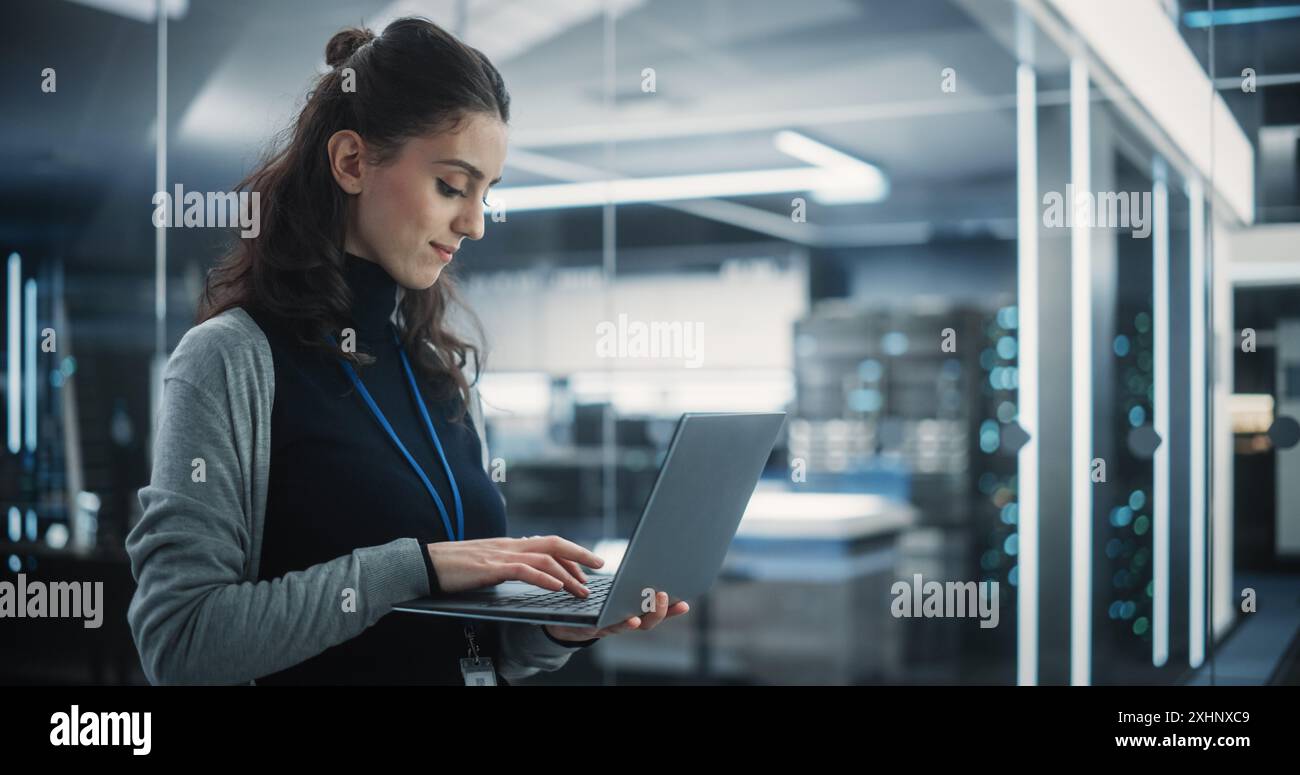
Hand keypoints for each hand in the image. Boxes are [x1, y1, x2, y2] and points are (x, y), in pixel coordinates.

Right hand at [425, 535, 602, 595]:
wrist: (427, 564)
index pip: (548, 544)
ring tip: (582, 589)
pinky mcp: (492, 567)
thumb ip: (507, 564)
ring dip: (567, 574)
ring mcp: (502, 555)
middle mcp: (510, 546)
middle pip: (554, 544)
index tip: (588, 566)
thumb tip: (525, 569)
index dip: (571, 553)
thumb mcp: (487, 564)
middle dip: (581, 555)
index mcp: (510, 545)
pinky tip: (557, 587)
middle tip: (600, 567)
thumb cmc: (455, 568)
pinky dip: (544, 577)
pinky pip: (524, 570)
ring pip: (544, 558)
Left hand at [545, 590, 688, 642]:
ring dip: (646, 616)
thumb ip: (624, 581)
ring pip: (632, 625)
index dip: (672, 610)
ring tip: (657, 603)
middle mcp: (623, 621)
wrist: (559, 620)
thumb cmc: (588, 602)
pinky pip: (609, 627)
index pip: (655, 611)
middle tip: (667, 595)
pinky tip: (631, 618)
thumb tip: (647, 557)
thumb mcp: (608, 589)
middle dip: (661, 611)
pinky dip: (622, 624)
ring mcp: (609, 626)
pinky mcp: (593, 627)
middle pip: (648, 621)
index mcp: (629, 611)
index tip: (686, 603)